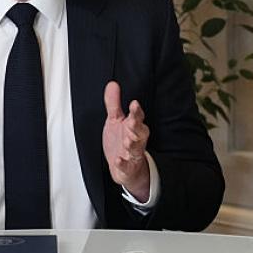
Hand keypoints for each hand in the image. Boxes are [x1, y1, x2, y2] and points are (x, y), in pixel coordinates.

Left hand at [102, 81, 150, 201]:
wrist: (123, 167)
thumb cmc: (120, 142)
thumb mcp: (115, 121)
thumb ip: (114, 103)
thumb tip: (112, 84)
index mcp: (133, 127)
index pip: (137, 117)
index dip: (136, 111)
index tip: (134, 104)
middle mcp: (135, 139)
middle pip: (140, 132)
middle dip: (137, 127)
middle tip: (132, 122)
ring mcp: (132, 154)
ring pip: (136, 148)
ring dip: (133, 144)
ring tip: (128, 141)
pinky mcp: (127, 167)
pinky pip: (126, 165)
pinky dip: (123, 163)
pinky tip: (119, 160)